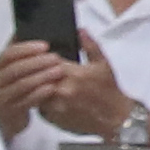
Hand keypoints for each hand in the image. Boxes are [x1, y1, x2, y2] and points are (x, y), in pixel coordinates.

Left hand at [0, 40, 119, 138]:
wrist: (116, 119)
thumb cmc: (110, 91)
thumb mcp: (103, 64)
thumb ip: (90, 45)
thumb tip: (80, 30)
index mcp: (74, 74)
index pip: (46, 61)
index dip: (41, 57)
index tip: (40, 56)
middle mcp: (62, 90)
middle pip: (36, 77)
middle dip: (34, 72)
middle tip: (34, 69)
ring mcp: (56, 106)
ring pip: (34, 92)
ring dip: (34, 87)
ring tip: (37, 83)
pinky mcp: (54, 119)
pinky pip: (38, 108)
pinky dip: (39, 102)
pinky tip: (44, 97)